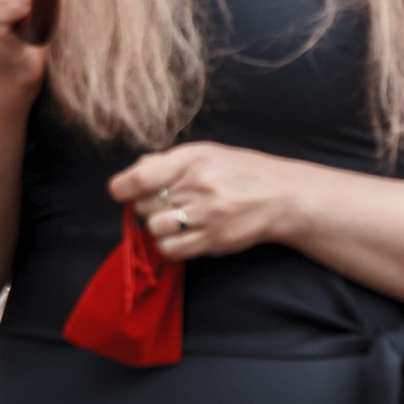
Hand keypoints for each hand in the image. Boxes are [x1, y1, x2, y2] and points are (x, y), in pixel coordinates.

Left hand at [111, 141, 308, 261]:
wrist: (281, 196)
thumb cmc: (241, 172)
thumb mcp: (206, 153)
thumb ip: (169, 161)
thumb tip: (135, 171)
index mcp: (192, 159)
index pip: (139, 177)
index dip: (122, 187)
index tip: (123, 191)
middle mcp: (198, 186)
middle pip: (144, 205)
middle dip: (148, 206)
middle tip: (165, 204)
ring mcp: (206, 215)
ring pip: (155, 228)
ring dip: (159, 227)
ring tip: (176, 220)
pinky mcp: (213, 240)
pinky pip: (172, 249)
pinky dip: (169, 246)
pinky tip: (181, 236)